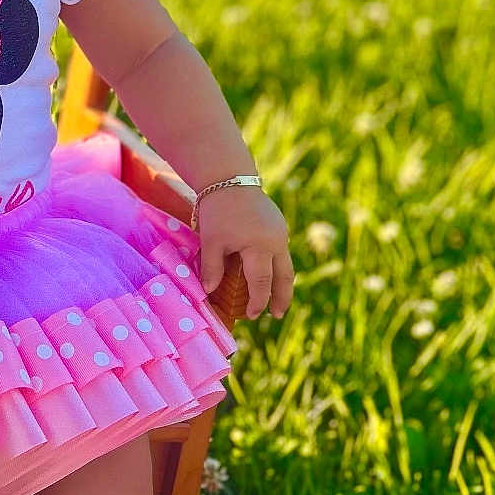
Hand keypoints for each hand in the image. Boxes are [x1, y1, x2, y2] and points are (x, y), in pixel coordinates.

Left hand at [196, 187, 293, 320]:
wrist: (230, 178)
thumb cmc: (218, 211)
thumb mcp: (211, 241)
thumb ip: (211, 268)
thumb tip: (208, 293)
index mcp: (261, 247)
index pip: (262, 283)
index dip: (257, 302)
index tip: (251, 316)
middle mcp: (277, 242)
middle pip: (284, 277)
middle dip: (281, 298)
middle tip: (277, 315)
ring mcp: (281, 233)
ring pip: (286, 265)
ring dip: (282, 283)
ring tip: (277, 300)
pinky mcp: (279, 225)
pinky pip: (281, 251)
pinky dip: (277, 266)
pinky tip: (269, 273)